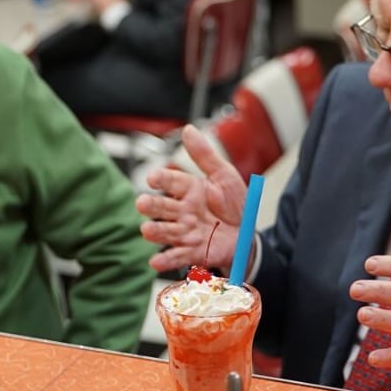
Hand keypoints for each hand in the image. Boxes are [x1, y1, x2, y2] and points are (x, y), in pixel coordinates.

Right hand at [137, 124, 247, 271]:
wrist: (248, 233)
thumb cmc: (234, 203)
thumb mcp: (225, 175)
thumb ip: (204, 155)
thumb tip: (189, 129)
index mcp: (190, 189)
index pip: (172, 181)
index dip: (162, 179)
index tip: (152, 178)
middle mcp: (183, 210)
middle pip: (163, 207)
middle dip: (152, 206)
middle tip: (142, 204)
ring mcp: (186, 232)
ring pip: (167, 231)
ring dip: (156, 231)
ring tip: (147, 231)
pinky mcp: (193, 251)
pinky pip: (178, 255)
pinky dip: (167, 259)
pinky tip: (156, 261)